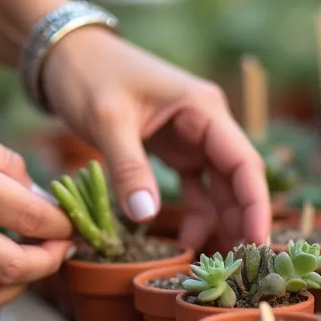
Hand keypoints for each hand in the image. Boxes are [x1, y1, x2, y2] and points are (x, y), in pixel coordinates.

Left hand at [41, 27, 270, 247]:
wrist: (64, 53)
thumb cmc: (89, 74)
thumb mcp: (107, 120)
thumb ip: (128, 168)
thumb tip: (146, 216)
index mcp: (204, 109)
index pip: (244, 162)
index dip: (256, 205)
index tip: (256, 243)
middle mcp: (207, 123)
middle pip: (238, 179)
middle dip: (242, 221)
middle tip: (240, 266)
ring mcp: (192, 137)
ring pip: (220, 187)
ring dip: (220, 222)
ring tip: (215, 263)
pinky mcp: (173, 149)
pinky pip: (194, 188)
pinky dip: (194, 214)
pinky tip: (186, 241)